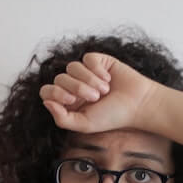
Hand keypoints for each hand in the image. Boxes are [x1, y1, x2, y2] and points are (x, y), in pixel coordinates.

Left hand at [39, 52, 161, 134]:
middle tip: (95, 98)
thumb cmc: (113, 116)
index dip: (55, 92)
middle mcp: (74, 86)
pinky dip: (97, 69)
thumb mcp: (84, 124)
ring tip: (104, 90)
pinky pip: (87, 58)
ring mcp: (85, 72)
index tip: (72, 100)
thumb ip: (62, 118)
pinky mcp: (98, 61)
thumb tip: (46, 102)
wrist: (137, 104)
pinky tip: (108, 79)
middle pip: (59, 78)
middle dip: (77, 88)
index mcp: (68, 102)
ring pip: (72, 66)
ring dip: (89, 79)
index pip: (47, 91)